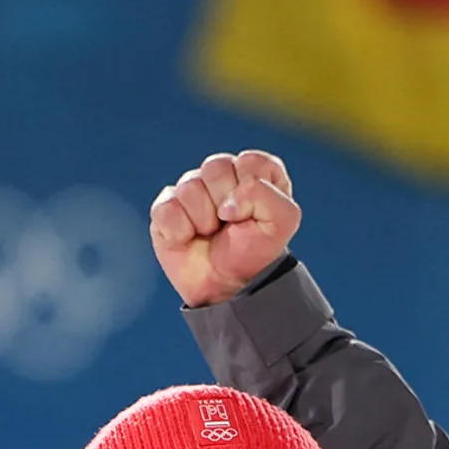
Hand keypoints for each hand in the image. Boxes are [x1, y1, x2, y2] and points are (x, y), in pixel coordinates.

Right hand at [151, 149, 300, 307]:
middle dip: (225, 203)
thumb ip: (266, 195)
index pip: (249, 161)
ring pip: (189, 187)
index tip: (253, 215)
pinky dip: (179, 231)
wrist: (228, 287)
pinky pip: (166, 209)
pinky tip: (189, 239)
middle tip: (230, 225)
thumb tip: (226, 203)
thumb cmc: (255, 252)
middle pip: (216, 167)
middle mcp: (222, 175)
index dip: (250, 190)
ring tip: (210, 233)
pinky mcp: (166, 209)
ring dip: (204, 220)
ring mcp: (191, 190)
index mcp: (254, 172)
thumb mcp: (282, 222)